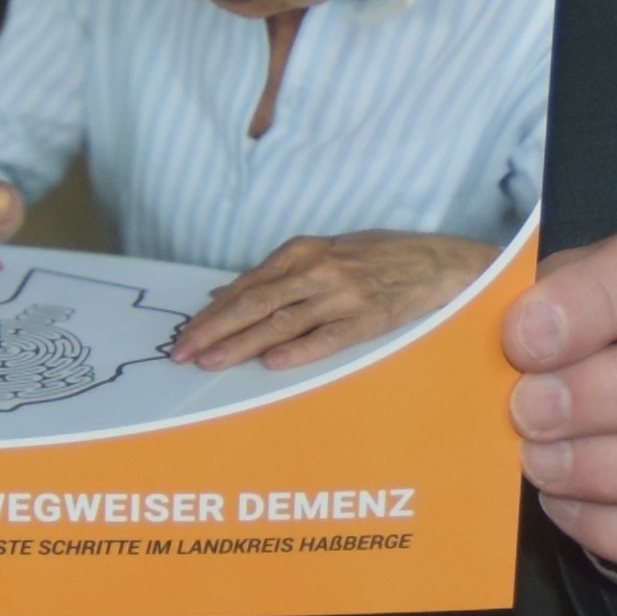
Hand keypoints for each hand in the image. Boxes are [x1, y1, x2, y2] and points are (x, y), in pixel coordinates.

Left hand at [172, 230, 481, 371]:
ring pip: (281, 322)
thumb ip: (270, 276)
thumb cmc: (371, 257)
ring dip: (242, 344)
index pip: (244, 287)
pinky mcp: (366, 319)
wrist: (432, 261)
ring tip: (212, 362)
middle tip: (183, 352)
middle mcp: (316, 271)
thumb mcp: (318, 253)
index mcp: (300, 252)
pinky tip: (272, 363)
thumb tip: (220, 294)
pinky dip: (298, 351)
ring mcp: (340, 295)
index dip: (210, 313)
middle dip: (213, 329)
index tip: (184, 334)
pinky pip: (326, 338)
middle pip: (253, 303)